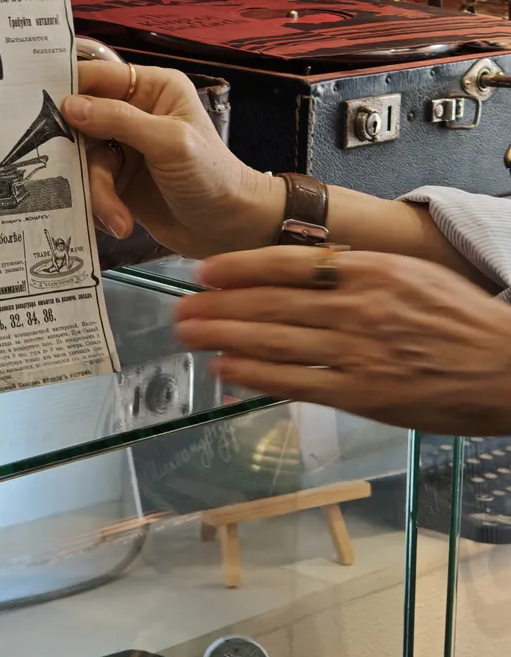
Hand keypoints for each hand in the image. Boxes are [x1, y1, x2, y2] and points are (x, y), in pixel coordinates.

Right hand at [61, 61, 282, 257]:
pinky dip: (102, 207)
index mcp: (151, 89)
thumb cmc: (211, 175)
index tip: (35, 107)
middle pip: (81, 122)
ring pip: (85, 161)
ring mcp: (124, 149)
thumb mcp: (169, 142)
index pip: (98, 78)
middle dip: (78, 154)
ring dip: (97, 192)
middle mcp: (133, 114)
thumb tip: (69, 105)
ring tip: (117, 216)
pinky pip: (91, 186)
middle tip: (68, 172)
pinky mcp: (118, 182)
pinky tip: (120, 223)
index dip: (68, 90)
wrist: (230, 230)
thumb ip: (119, 120)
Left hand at [174, 247, 510, 434]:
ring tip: (188, 335)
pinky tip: (227, 371)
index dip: (239, 267)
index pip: (289, 263)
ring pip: (276, 342)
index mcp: (370, 271)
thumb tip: (300, 268)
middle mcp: (358, 308)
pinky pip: (299, 382)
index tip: (204, 270)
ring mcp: (359, 352)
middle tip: (179, 308)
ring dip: (224, 338)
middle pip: (271, 304)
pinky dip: (257, 377)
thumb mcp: (410, 274)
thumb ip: (355, 271)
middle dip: (218, 306)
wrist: (509, 366)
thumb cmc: (461, 319)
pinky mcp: (364, 393)